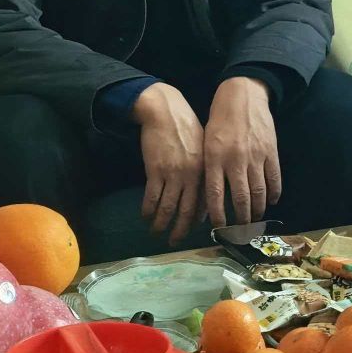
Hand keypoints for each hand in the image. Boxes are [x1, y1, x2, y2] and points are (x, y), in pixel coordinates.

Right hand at [135, 82, 205, 244]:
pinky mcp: (155, 170)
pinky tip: (145, 216)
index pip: (204, 201)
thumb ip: (203, 168)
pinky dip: (148, 209)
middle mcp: (192, 175)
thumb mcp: (203, 146)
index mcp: (205, 170)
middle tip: (174, 241)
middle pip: (187, 210)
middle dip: (180, 229)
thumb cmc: (186, 125)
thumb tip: (202, 189)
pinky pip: (152, 197)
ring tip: (156, 232)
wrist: (165, 111)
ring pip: (168, 208)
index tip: (192, 228)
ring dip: (161, 223)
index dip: (197, 217)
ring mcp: (173, 174)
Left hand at [202, 76, 281, 229]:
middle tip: (242, 230)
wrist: (242, 95)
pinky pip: (274, 178)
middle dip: (242, 219)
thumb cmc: (219, 121)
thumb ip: (209, 169)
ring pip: (259, 192)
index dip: (218, 216)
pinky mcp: (270, 151)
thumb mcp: (206, 144)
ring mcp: (255, 156)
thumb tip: (210, 199)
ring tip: (256, 219)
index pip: (215, 195)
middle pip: (240, 198)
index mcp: (214, 158)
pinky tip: (271, 201)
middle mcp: (234, 160)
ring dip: (258, 209)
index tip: (220, 229)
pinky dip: (274, 193)